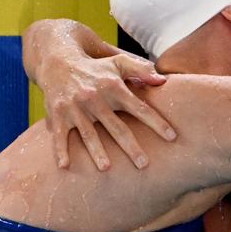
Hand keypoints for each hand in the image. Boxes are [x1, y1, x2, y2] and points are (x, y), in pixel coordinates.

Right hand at [39, 52, 176, 170]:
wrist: (58, 62)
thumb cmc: (97, 68)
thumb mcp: (119, 63)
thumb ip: (142, 70)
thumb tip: (163, 80)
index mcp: (114, 88)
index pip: (140, 108)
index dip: (157, 123)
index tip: (172, 138)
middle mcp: (96, 99)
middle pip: (117, 127)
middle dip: (131, 147)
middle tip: (144, 164)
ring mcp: (75, 108)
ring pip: (89, 134)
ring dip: (97, 152)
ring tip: (107, 169)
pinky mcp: (58, 115)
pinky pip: (60, 136)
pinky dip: (60, 151)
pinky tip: (65, 167)